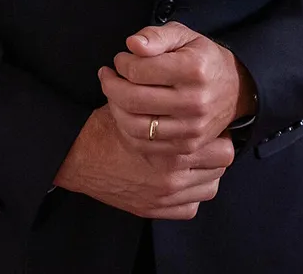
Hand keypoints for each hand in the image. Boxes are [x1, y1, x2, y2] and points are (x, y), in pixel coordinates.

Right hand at [53, 106, 235, 219]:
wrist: (77, 156)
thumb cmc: (105, 127)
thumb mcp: (138, 106)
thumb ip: (167, 105)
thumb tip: (190, 92)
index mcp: (172, 148)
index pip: (224, 146)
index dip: (219, 134)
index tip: (210, 127)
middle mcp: (173, 176)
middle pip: (220, 168)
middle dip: (215, 153)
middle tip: (205, 143)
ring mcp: (164, 197)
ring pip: (210, 188)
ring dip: (205, 175)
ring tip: (194, 162)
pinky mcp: (153, 210)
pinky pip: (189, 208)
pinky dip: (188, 197)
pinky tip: (180, 182)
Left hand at [100, 23, 251, 157]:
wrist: (235, 90)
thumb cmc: (201, 59)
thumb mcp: (183, 36)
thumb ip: (156, 36)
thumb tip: (132, 45)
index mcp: (194, 70)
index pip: (138, 70)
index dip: (121, 62)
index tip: (121, 59)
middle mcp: (195, 102)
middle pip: (132, 99)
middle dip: (110, 85)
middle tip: (108, 75)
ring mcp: (192, 128)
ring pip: (134, 125)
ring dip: (114, 108)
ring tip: (114, 94)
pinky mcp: (187, 146)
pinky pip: (144, 145)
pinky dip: (126, 130)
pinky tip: (125, 114)